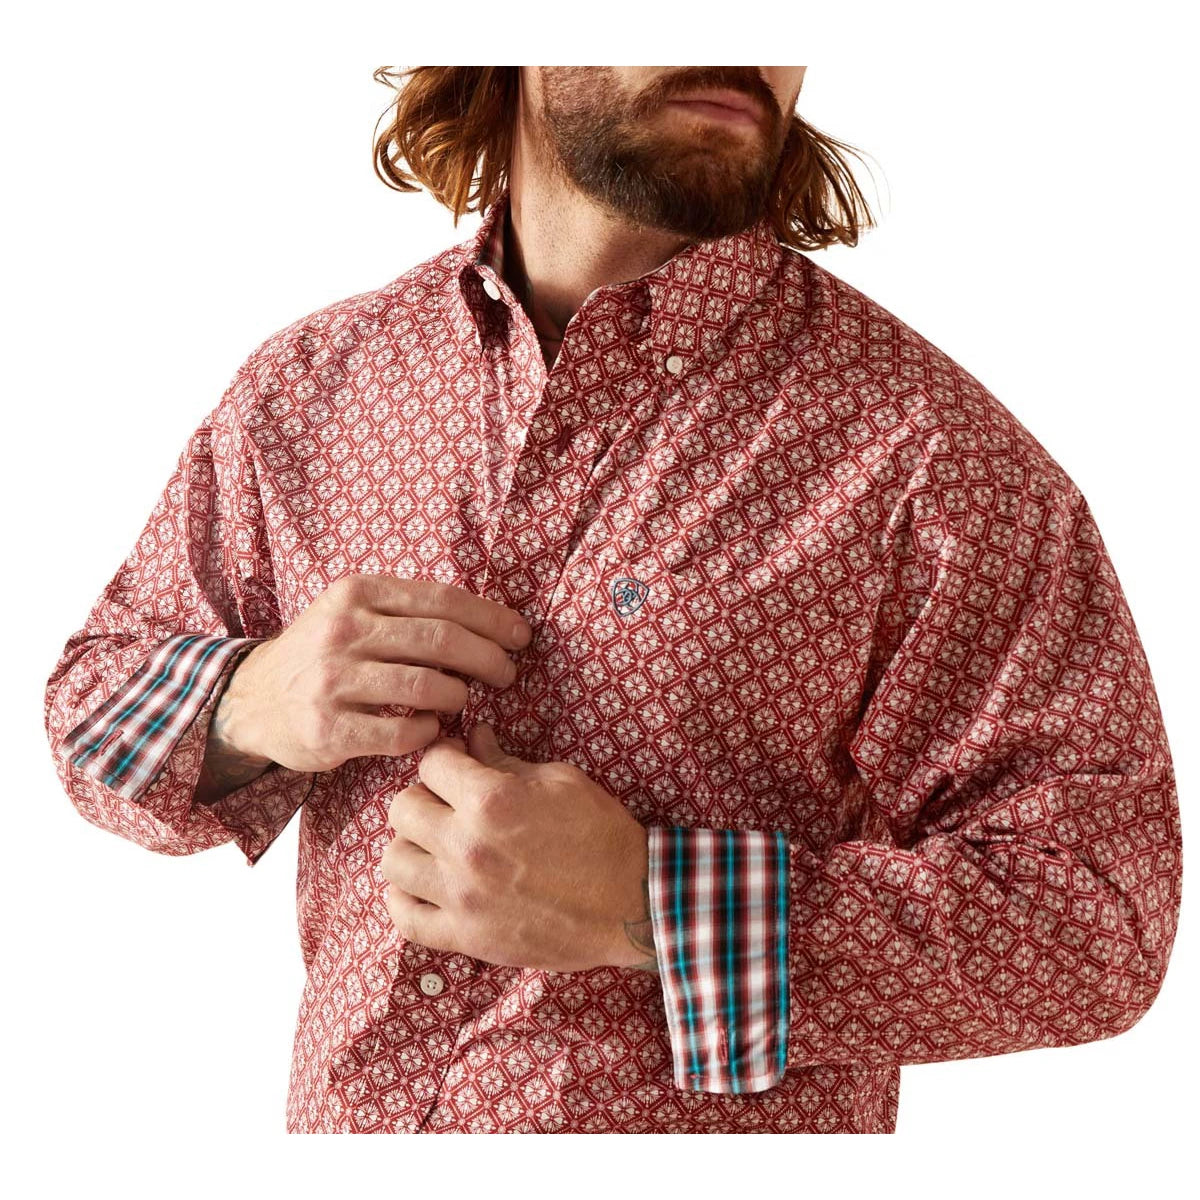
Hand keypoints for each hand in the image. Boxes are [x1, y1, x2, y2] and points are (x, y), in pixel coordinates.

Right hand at [210, 574, 532, 772]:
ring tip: (464, 701)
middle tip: (508, 673)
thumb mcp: (353, 612)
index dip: (490, 618)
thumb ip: (408, 611)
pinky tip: (430, 729)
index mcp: (357, 592)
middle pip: (442, 641)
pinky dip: (428, 731)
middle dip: (488, 658)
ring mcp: (333, 680)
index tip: (520, 635)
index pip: (442, 599)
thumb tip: (489, 624)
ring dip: (459, 696)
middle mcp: (344, 630)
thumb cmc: (323, 654)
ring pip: (426, 686)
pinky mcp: (329, 728)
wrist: (253, 701)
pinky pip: (402, 731)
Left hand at [382, 722, 656, 973]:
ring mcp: (461, 896)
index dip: (447, 756)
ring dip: (411, 845)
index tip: (460, 763)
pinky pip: (403, 916)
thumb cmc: (602, 834)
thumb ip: (507, 760)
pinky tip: (427, 884)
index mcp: (491, 802)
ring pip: (392, 859)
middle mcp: (466, 847)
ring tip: (437, 844)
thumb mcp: (560, 781)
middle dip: (424, 796)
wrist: (632, 902)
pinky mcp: (465, 936)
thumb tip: (474, 738)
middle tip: (448, 802)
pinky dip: (406, 897)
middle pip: (402, 808)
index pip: (432, 763)